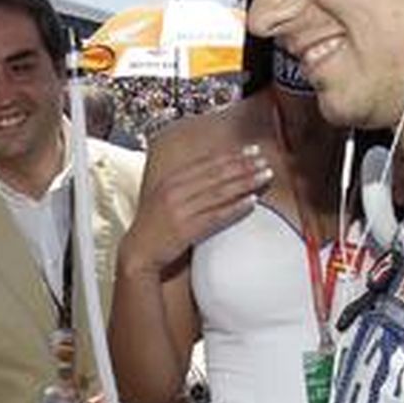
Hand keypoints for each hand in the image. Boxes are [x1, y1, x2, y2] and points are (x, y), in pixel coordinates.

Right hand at [119, 147, 271, 277]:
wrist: (138, 252)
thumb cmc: (154, 226)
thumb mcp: (165, 198)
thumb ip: (186, 186)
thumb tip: (213, 175)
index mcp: (171, 180)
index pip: (207, 163)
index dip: (232, 155)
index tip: (252, 150)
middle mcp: (175, 191)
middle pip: (216, 174)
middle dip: (243, 165)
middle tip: (264, 159)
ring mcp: (181, 210)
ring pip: (220, 192)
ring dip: (245, 182)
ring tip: (265, 176)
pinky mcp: (186, 229)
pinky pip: (217, 216)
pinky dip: (236, 207)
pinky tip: (253, 202)